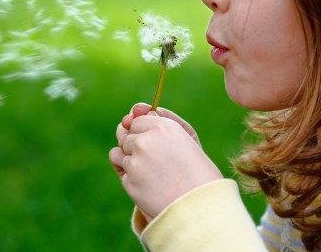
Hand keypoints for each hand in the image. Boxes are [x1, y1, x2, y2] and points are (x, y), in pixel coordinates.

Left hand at [109, 103, 221, 218]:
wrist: (201, 207)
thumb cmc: (197, 171)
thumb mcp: (185, 138)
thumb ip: (158, 121)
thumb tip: (130, 114)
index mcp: (164, 127)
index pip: (137, 120)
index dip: (144, 132)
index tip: (155, 144)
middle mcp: (146, 141)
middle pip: (126, 136)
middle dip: (136, 147)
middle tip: (158, 162)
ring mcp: (135, 162)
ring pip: (119, 153)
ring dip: (130, 161)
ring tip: (153, 173)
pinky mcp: (129, 181)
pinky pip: (122, 173)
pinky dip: (132, 178)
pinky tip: (150, 186)